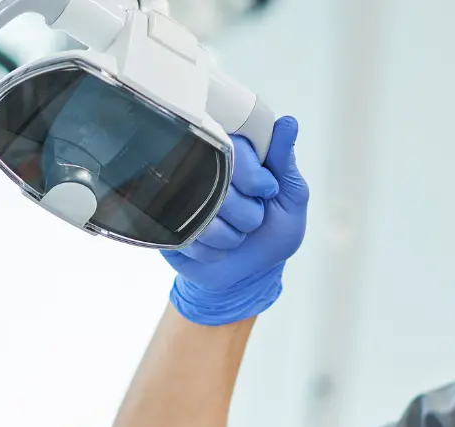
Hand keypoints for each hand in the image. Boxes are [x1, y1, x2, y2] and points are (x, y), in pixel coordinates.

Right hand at [164, 115, 309, 325]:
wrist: (247, 275)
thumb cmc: (271, 232)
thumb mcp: (290, 197)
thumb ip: (285, 162)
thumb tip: (288, 123)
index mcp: (231, 153)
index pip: (235, 147)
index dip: (254, 177)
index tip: (267, 192)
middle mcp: (200, 168)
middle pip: (217, 179)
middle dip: (246, 212)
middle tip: (253, 220)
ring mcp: (177, 196)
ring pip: (202, 212)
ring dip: (229, 235)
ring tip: (235, 236)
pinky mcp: (163, 225)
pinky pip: (187, 236)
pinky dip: (210, 251)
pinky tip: (216, 249)